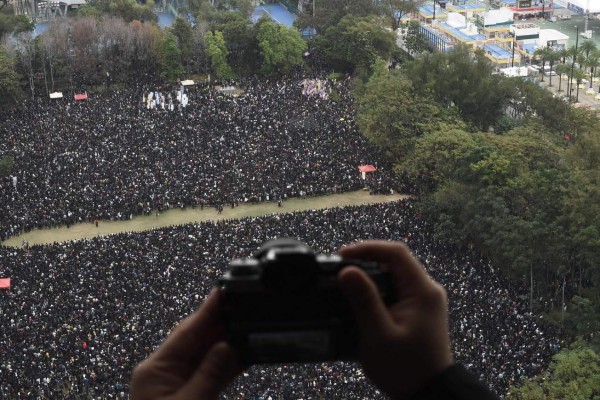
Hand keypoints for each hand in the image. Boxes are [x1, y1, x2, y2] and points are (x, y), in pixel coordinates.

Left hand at [131, 289, 241, 399]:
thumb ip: (209, 375)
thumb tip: (227, 347)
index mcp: (154, 369)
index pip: (185, 332)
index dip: (206, 311)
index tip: (221, 292)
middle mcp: (164, 372)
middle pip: (196, 341)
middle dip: (220, 325)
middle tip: (242, 308)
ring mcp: (176, 384)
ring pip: (205, 357)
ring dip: (227, 346)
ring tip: (247, 330)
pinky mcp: (188, 395)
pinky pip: (209, 374)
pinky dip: (226, 366)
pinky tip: (243, 356)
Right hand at [338, 241, 452, 398]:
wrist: (428, 395)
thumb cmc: (406, 369)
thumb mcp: (379, 334)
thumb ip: (363, 300)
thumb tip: (347, 270)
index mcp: (423, 291)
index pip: (396, 253)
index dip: (368, 248)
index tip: (343, 256)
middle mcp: (427, 291)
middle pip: (394, 262)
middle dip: (366, 262)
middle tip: (340, 270)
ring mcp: (423, 301)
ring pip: (393, 275)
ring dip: (370, 277)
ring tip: (345, 284)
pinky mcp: (417, 311)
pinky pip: (395, 290)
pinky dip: (376, 291)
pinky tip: (360, 301)